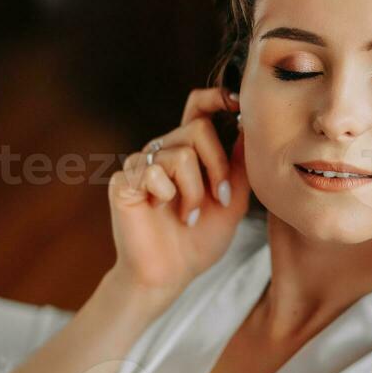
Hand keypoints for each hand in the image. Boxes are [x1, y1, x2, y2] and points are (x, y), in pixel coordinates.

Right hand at [107, 87, 249, 299]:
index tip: (235, 102)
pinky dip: (168, 195)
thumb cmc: (199, 241)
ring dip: (195, 191)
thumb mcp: (233, 200)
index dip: (215, 97)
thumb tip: (248, 126)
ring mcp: (141, 164)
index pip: (198, 108)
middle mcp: (163, 151)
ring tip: (190, 216)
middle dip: (217, 166)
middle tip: (219, 198)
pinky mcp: (123, 182)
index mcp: (189, 151)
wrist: (170, 275)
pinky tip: (164, 211)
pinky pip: (153, 171)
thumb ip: (240, 165)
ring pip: (180, 154)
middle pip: (198, 129)